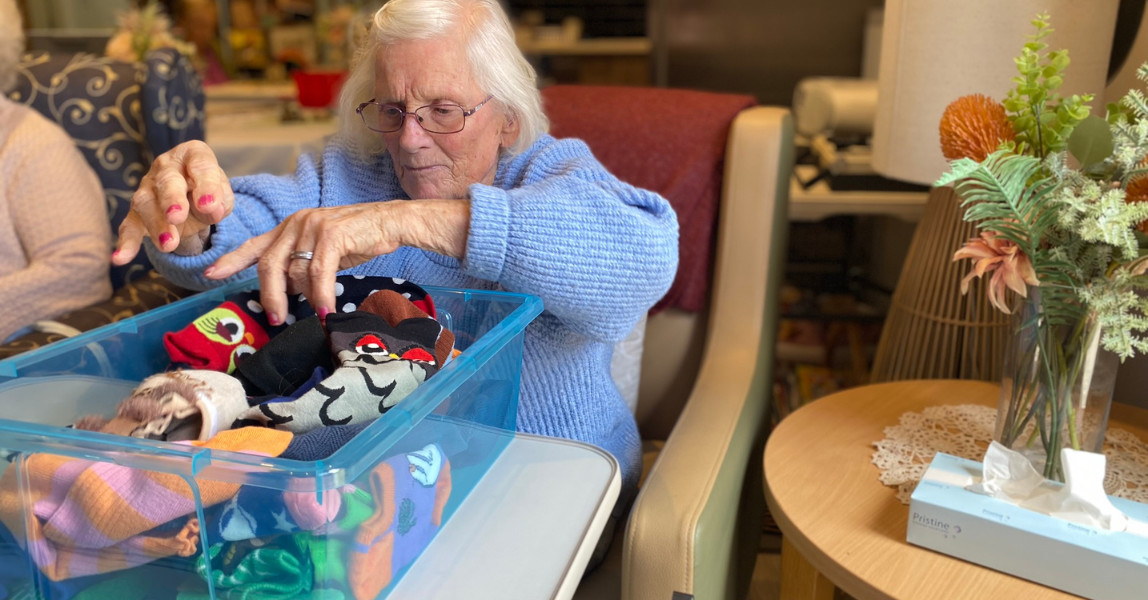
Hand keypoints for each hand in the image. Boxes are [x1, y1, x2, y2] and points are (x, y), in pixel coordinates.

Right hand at [112, 141, 233, 263]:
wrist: (193, 196)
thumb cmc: (210, 191)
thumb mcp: (223, 195)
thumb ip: (220, 201)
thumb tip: (212, 210)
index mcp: (192, 155)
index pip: (201, 165)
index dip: (206, 185)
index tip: (209, 206)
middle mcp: (166, 167)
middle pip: (167, 182)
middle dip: (171, 199)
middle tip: (177, 217)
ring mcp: (147, 188)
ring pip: (146, 204)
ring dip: (156, 225)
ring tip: (168, 245)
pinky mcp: (137, 212)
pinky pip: (129, 226)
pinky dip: (126, 242)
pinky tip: (120, 258)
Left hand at [205, 199, 468, 323]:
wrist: (392, 221)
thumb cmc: (360, 237)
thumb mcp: (323, 250)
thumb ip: (301, 265)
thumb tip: (287, 292)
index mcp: (290, 226)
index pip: (254, 245)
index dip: (231, 260)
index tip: (211, 276)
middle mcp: (296, 223)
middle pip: (268, 264)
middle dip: (269, 295)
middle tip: (276, 318)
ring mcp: (312, 226)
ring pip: (293, 271)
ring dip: (301, 298)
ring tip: (311, 314)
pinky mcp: (331, 234)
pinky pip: (318, 273)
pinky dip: (321, 295)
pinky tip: (326, 309)